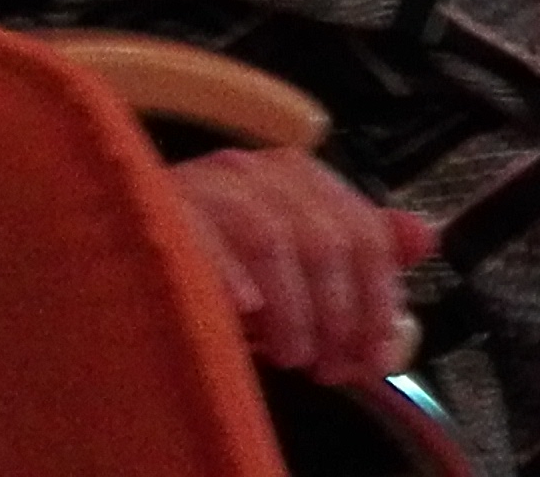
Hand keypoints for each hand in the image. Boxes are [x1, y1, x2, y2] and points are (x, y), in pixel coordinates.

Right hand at [168, 149, 437, 381]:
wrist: (114, 255)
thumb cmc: (209, 267)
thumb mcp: (292, 263)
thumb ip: (357, 251)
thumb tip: (425, 238)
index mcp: (298, 178)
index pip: (364, 233)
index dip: (379, 298)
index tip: (378, 353)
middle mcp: (256, 172)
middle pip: (326, 238)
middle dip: (340, 312)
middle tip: (335, 365)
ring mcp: (206, 185)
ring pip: (274, 239)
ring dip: (293, 308)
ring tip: (293, 355)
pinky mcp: (157, 208)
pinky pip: (203, 239)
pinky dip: (231, 276)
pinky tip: (246, 312)